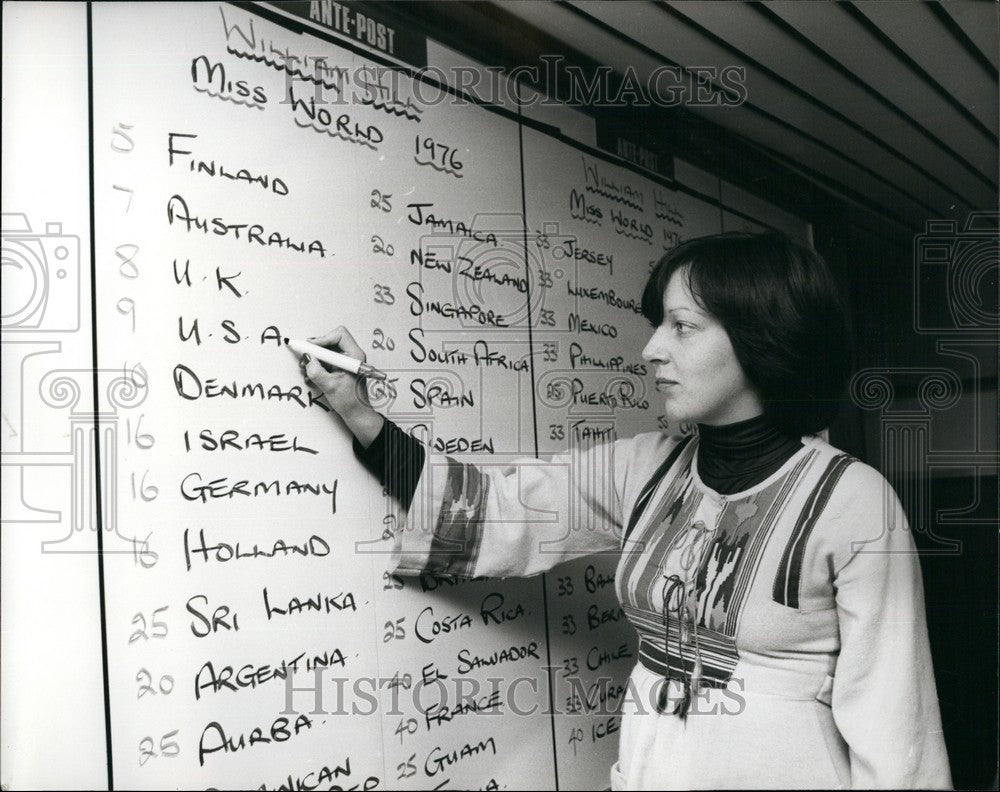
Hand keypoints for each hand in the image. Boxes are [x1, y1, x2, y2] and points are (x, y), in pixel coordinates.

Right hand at [299, 326, 384, 446]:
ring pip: (326, 351)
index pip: (339, 335)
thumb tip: (306, 357)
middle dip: (315, 350)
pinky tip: (311, 376)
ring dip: (314, 359)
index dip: (323, 339)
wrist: (356, 414)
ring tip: (305, 369)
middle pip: (330, 341)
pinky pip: (325, 361)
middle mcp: (351, 355)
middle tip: (304, 358)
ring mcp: (345, 361)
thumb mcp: (330, 386)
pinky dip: (317, 366)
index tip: (310, 348)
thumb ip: (316, 371)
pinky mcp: (339, 368)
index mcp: (355, 356)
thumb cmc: (350, 402)